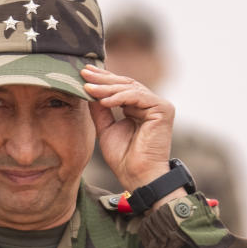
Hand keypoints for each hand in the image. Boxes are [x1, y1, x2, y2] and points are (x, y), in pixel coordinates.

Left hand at [81, 64, 175, 191]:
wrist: (137, 176)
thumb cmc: (123, 157)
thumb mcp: (105, 128)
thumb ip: (100, 109)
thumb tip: (88, 89)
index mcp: (138, 107)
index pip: (120, 88)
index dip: (102, 79)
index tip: (83, 73)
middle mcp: (150, 104)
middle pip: (125, 84)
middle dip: (103, 78)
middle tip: (84, 71)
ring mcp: (158, 106)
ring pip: (130, 88)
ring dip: (107, 87)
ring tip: (88, 88)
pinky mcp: (163, 109)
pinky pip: (138, 96)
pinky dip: (119, 97)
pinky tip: (103, 101)